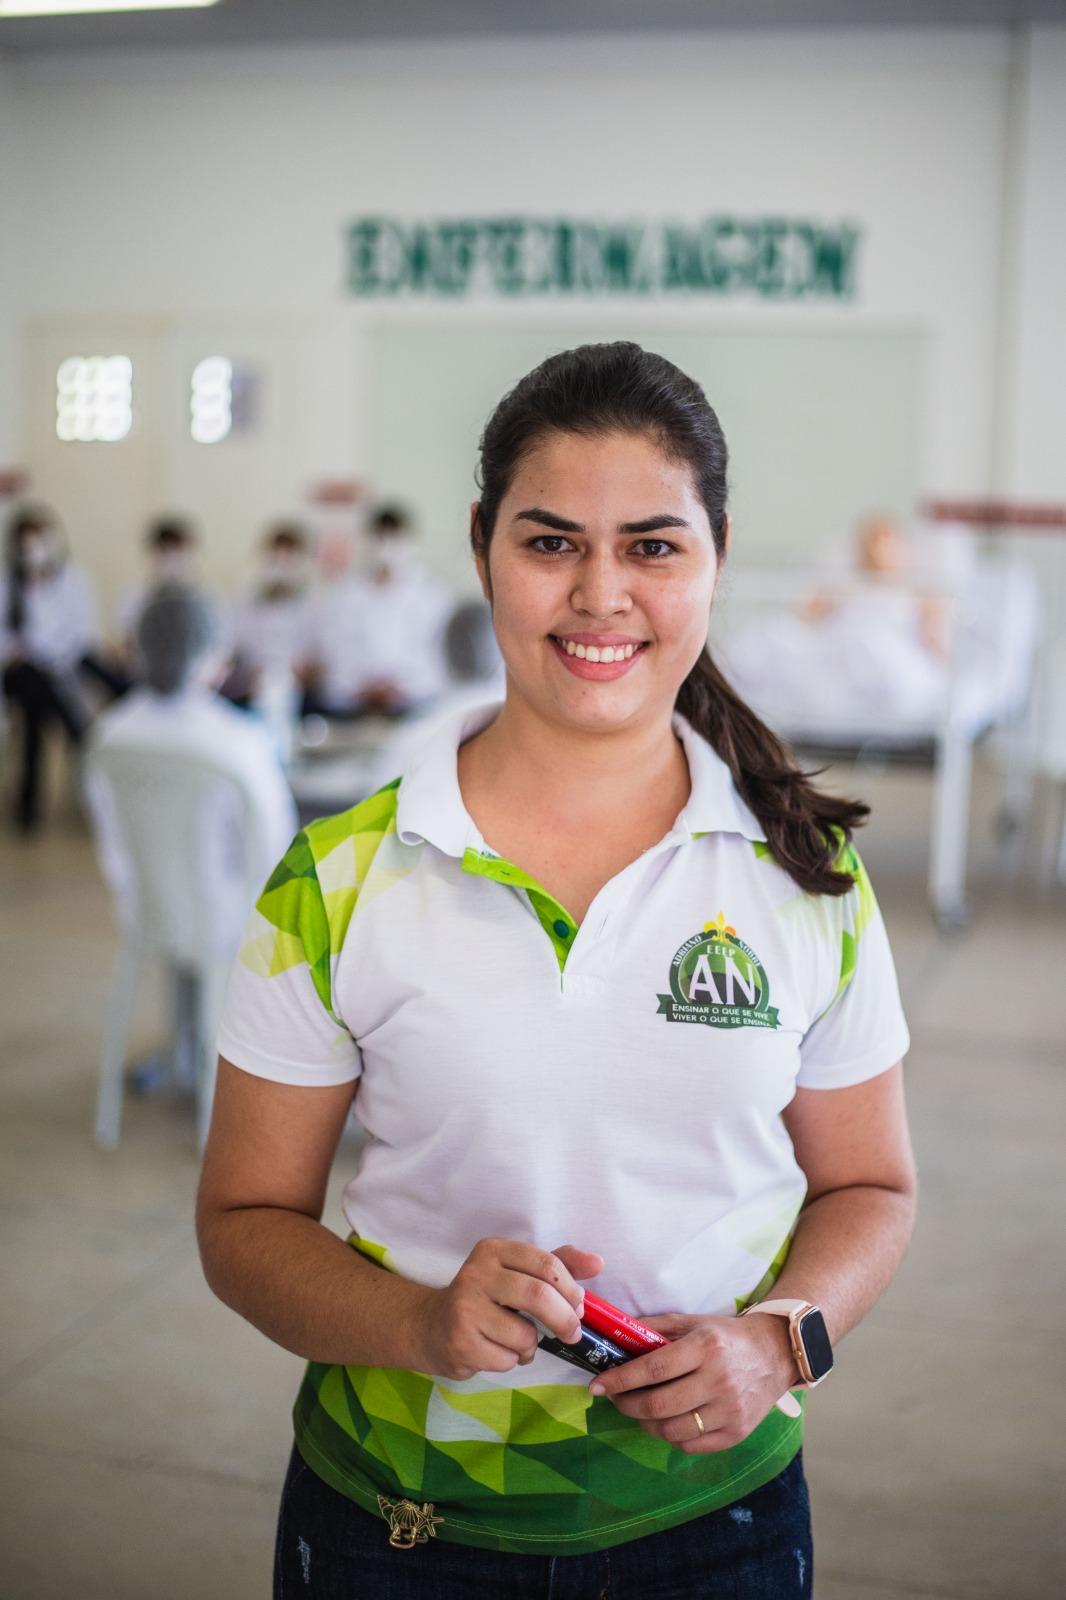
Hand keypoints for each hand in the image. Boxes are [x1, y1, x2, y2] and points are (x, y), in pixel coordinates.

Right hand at [415, 1240, 602, 1381]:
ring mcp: (465, 1309)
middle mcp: (475, 1274)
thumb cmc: (486, 1297)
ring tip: (516, 1340)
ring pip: (525, 1335)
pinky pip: (508, 1359)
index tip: (579, 1305)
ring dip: (531, 1346)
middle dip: (565, 1320)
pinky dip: (512, 1361)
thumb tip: (598, 1263)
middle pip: (539, 1296)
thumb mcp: (518, 1272)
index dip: (571, 1288)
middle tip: (573, 1333)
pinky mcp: (461, 1343)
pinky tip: (496, 1351)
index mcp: (493, 1250)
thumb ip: (558, 1264)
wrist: (432, 1326)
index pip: (546, 1263)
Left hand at [586, 1311, 798, 1453]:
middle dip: (627, 1405)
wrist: (775, 1354)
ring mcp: (729, 1411)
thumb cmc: (726, 1337)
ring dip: (645, 1424)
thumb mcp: (693, 1322)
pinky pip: (691, 1446)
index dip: (620, 1379)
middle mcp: (719, 1380)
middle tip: (614, 1399)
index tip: (597, 1385)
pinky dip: (670, 1437)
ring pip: (672, 1431)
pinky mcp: (736, 1433)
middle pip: (659, 1405)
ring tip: (639, 1410)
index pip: (653, 1368)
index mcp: (705, 1347)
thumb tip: (616, 1336)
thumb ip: (655, 1328)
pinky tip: (666, 1422)